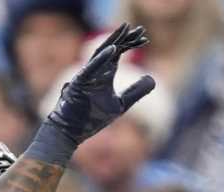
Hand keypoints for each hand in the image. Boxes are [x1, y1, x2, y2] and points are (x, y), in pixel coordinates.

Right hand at [35, 24, 153, 154]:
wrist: (70, 130)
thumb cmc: (93, 117)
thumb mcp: (121, 105)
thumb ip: (136, 91)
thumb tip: (153, 78)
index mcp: (105, 73)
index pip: (119, 53)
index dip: (131, 43)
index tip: (144, 36)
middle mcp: (96, 70)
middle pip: (111, 49)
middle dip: (125, 38)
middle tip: (139, 29)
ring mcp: (87, 75)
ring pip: (101, 54)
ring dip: (113, 42)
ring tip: (125, 30)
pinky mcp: (79, 83)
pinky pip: (90, 68)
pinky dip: (101, 59)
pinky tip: (113, 49)